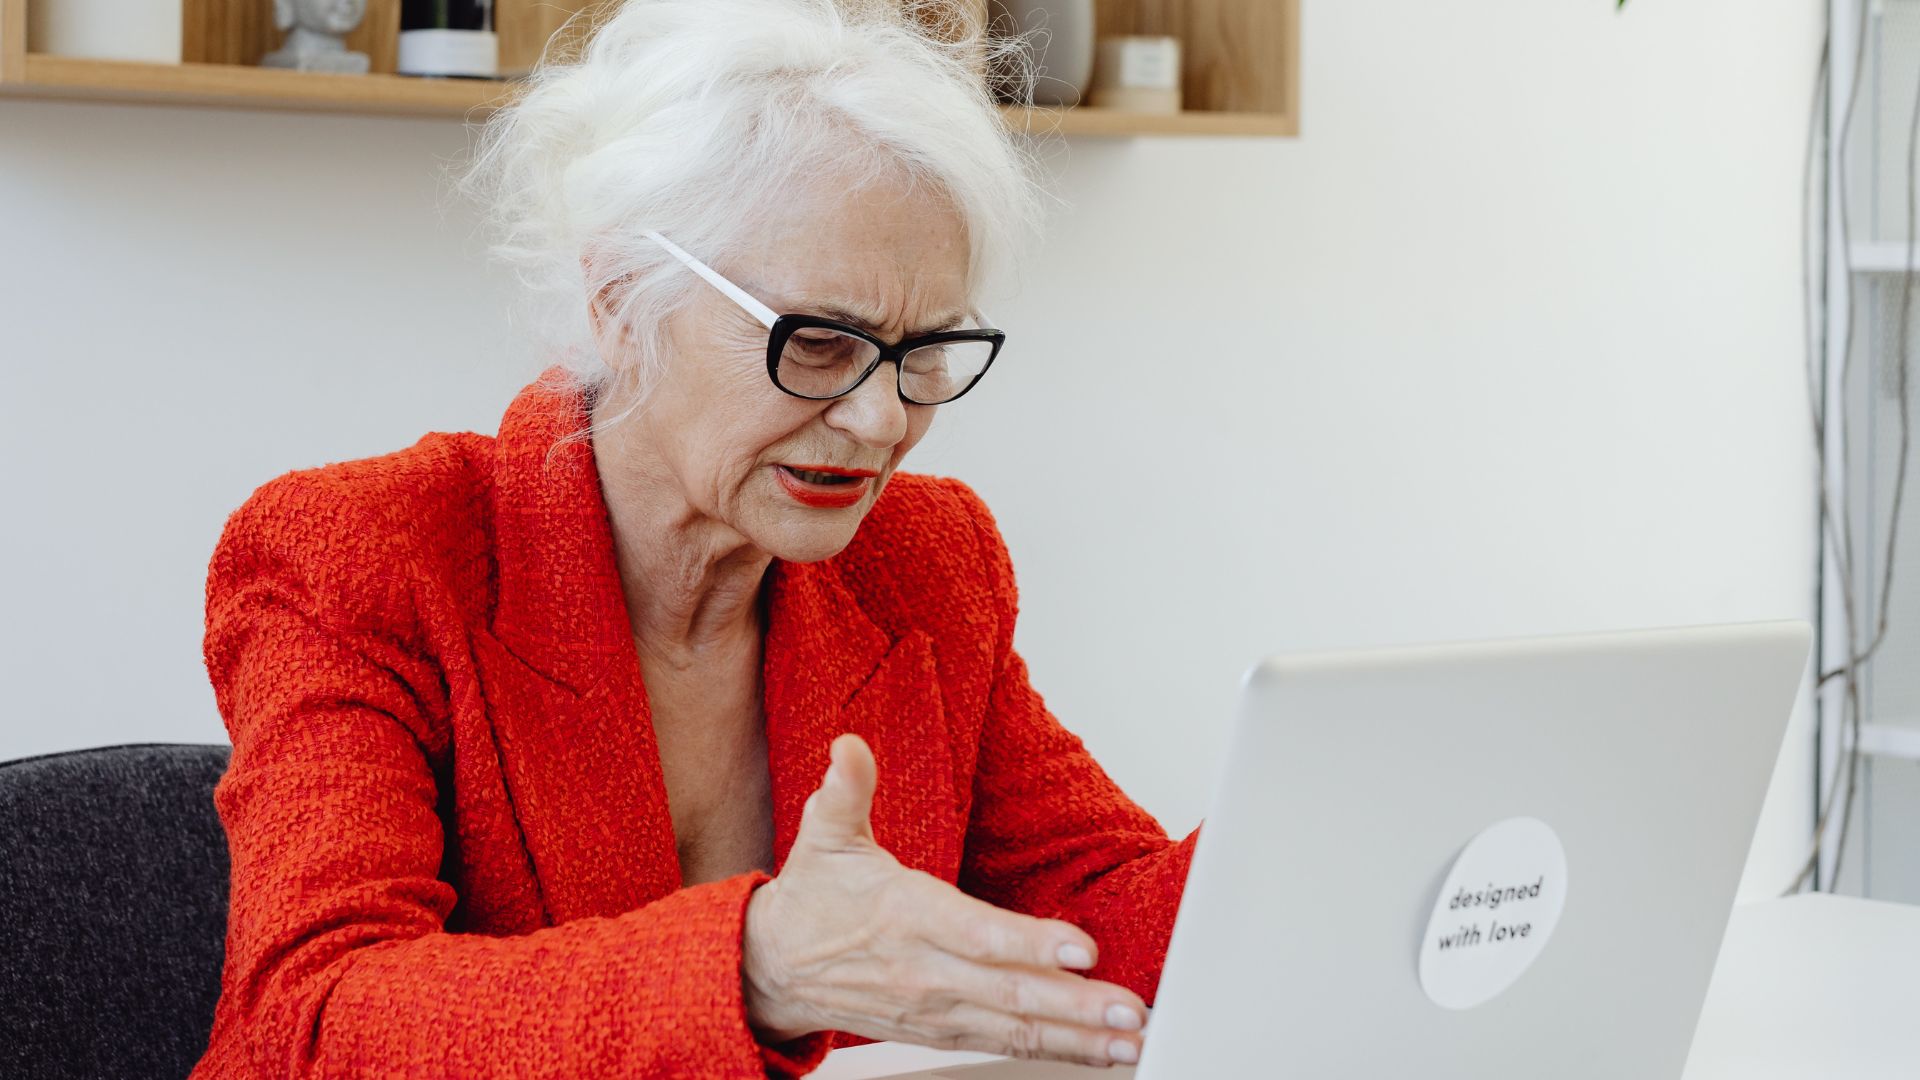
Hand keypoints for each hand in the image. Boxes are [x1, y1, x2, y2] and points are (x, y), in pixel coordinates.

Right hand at [742, 733, 1146, 1066]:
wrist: (772, 968)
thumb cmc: (813, 898)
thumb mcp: (823, 835)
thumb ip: (846, 790)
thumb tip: (848, 748)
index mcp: (906, 915)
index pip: (976, 934)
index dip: (1031, 944)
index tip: (1082, 948)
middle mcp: (925, 971)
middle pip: (1009, 993)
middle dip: (1076, 1004)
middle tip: (1130, 1009)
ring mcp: (935, 1010)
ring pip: (1015, 1029)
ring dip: (1077, 1038)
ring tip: (1131, 1040)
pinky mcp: (940, 1032)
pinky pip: (1004, 1044)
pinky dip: (1054, 1051)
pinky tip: (1096, 1052)